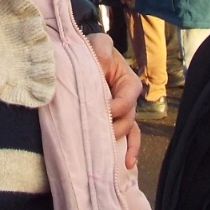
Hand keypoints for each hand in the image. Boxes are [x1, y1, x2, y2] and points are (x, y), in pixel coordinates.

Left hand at [86, 32, 141, 168]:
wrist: (80, 62)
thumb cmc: (92, 52)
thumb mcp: (97, 44)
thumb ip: (102, 47)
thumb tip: (103, 59)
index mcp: (128, 81)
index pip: (128, 96)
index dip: (118, 105)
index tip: (103, 109)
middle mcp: (127, 100)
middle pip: (128, 118)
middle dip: (118, 128)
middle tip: (102, 133)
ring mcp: (121, 114)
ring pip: (128, 131)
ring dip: (126, 146)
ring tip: (121, 160)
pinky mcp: (113, 123)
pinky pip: (126, 139)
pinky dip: (129, 151)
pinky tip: (126, 165)